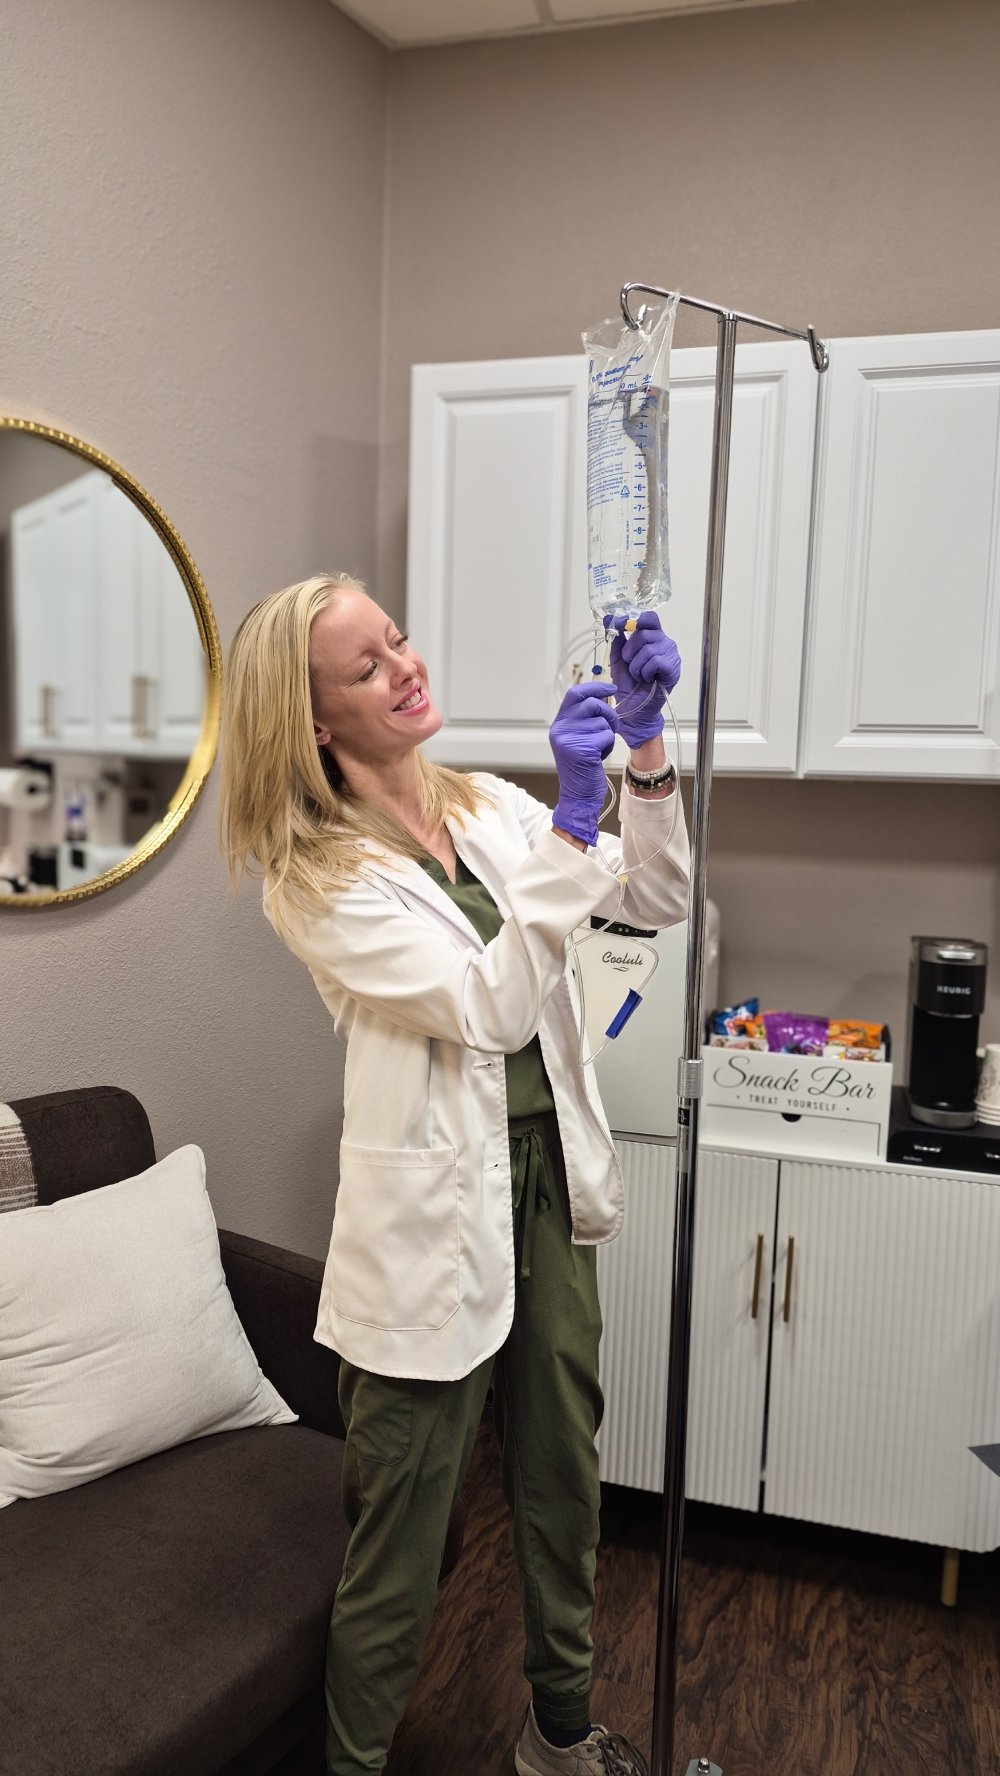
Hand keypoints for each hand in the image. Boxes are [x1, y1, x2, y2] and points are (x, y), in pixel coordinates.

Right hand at [549, 681, 617, 846]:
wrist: (578, 795)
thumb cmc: (582, 767)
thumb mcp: (577, 739)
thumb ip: (583, 718)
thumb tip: (603, 696)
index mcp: (559, 724)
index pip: (575, 693)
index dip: (595, 687)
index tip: (611, 688)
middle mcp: (560, 729)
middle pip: (593, 704)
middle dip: (608, 714)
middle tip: (609, 728)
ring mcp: (569, 739)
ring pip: (602, 721)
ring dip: (608, 734)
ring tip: (599, 748)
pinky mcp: (582, 749)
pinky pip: (606, 736)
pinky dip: (608, 746)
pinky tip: (598, 757)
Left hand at [605, 611, 680, 748]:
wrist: (633, 708)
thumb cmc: (628, 684)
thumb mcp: (617, 658)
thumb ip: (615, 638)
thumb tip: (608, 618)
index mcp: (653, 636)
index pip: (649, 618)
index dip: (635, 619)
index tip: (621, 626)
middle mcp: (664, 642)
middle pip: (643, 633)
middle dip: (630, 652)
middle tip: (631, 666)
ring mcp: (671, 654)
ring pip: (648, 649)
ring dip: (636, 666)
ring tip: (639, 676)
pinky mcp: (673, 668)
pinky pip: (655, 661)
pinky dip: (645, 672)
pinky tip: (647, 680)